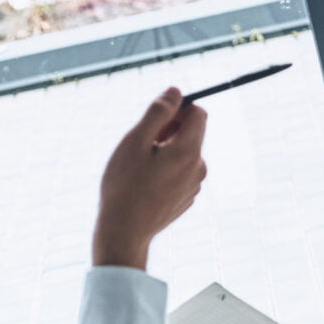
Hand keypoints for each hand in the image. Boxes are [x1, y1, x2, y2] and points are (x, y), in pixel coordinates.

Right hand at [93, 88, 208, 268]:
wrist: (124, 232)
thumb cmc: (125, 185)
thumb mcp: (136, 141)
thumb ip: (158, 113)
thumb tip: (175, 91)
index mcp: (189, 151)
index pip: (198, 113)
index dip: (177, 109)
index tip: (155, 119)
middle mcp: (199, 168)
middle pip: (192, 133)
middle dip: (169, 130)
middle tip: (141, 143)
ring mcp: (194, 186)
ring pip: (184, 154)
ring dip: (166, 150)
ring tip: (140, 166)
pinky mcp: (186, 198)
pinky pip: (180, 173)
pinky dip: (165, 169)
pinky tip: (144, 183)